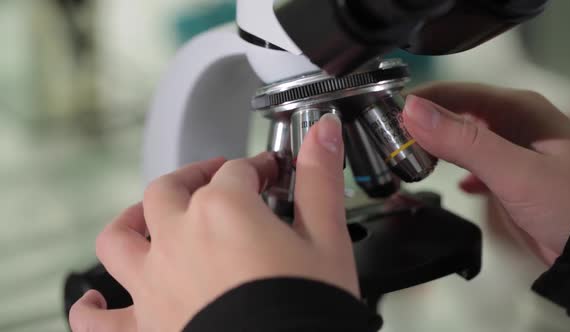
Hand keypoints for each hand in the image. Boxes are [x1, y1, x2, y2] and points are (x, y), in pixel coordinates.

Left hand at [68, 114, 357, 331]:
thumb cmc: (306, 310)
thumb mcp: (326, 240)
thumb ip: (320, 179)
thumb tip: (324, 131)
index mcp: (224, 212)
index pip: (239, 171)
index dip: (260, 168)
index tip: (274, 174)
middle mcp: (179, 240)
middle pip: (173, 189)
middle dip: (196, 176)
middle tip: (218, 179)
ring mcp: (154, 284)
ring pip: (120, 237)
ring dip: (131, 221)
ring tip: (147, 217)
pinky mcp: (143, 328)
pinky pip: (98, 320)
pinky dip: (92, 307)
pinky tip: (95, 300)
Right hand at [402, 82, 569, 262]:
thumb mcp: (514, 171)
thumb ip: (462, 141)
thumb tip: (413, 112)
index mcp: (518, 109)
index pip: (454, 93)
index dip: (418, 102)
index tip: (386, 116)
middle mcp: (514, 123)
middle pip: (455, 113)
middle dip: (422, 124)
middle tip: (392, 142)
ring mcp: (513, 149)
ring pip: (462, 137)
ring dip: (436, 146)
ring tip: (411, 158)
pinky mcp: (511, 174)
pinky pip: (474, 161)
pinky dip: (457, 168)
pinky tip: (453, 181)